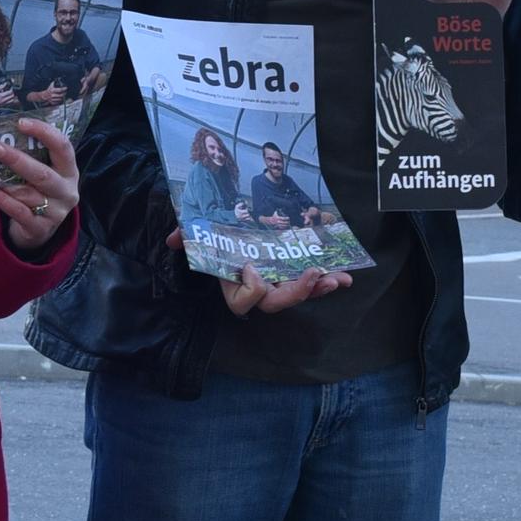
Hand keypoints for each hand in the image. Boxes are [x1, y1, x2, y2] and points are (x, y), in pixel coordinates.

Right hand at [0, 83, 19, 110]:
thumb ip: (1, 87)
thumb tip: (5, 83)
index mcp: (2, 95)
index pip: (10, 92)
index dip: (12, 89)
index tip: (11, 88)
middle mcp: (4, 99)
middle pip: (12, 95)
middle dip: (13, 92)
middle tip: (12, 91)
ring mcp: (6, 102)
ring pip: (13, 99)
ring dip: (13, 96)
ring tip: (12, 94)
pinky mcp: (6, 104)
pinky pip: (11, 102)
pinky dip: (12, 99)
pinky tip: (11, 97)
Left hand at [0, 116, 81, 253]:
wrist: (39, 229)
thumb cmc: (38, 191)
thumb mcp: (43, 172)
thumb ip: (31, 156)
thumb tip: (0, 134)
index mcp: (70, 171)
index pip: (63, 147)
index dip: (44, 133)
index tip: (21, 122)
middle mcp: (67, 191)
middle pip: (42, 174)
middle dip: (15, 159)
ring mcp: (55, 212)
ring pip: (27, 194)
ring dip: (3, 180)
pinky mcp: (39, 229)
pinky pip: (17, 211)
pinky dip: (0, 199)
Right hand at [166, 229, 348, 312]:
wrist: (232, 217)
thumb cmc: (215, 227)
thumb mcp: (200, 229)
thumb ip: (187, 235)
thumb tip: (174, 240)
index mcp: (233, 283)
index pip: (243, 302)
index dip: (251, 289)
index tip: (252, 265)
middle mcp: (257, 287)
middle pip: (276, 303)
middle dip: (296, 292)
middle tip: (314, 275)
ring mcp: (277, 281)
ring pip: (298, 295)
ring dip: (319, 289)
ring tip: (337, 279)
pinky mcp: (294, 271)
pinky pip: (312, 282)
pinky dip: (329, 280)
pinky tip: (347, 276)